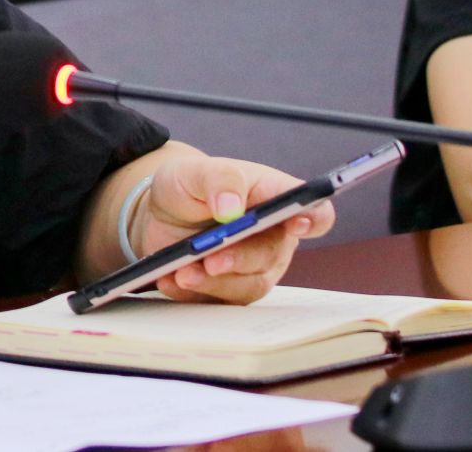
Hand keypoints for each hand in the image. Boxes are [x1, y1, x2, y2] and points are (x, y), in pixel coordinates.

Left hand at [137, 154, 334, 303]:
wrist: (156, 212)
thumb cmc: (188, 186)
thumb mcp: (195, 171)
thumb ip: (219, 180)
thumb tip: (232, 209)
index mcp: (276, 201)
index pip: (315, 214)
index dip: (314, 219)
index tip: (297, 222)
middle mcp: (273, 239)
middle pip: (271, 254)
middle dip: (240, 258)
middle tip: (211, 259)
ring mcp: (253, 269)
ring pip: (247, 285)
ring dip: (213, 281)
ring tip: (182, 273)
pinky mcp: (228, 290)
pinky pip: (217, 300)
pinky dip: (191, 292)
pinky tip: (168, 279)